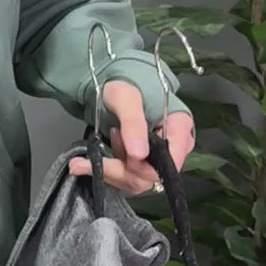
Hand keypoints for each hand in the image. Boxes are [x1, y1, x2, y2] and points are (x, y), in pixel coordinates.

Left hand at [68, 77, 195, 195]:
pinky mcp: (142, 165)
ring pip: (136, 182)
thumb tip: (138, 156)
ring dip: (111, 170)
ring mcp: (158, 158)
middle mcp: (174, 147)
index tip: (123, 156)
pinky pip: (126, 179)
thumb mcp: (126, 97)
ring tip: (94, 148)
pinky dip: (105, 172)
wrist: (112, 83)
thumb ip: (133, 124)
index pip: (171, 162)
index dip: (145, 166)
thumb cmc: (125, 84)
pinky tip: (86, 162)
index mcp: (179, 127)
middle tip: (106, 142)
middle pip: (150, 176)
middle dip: (121, 168)